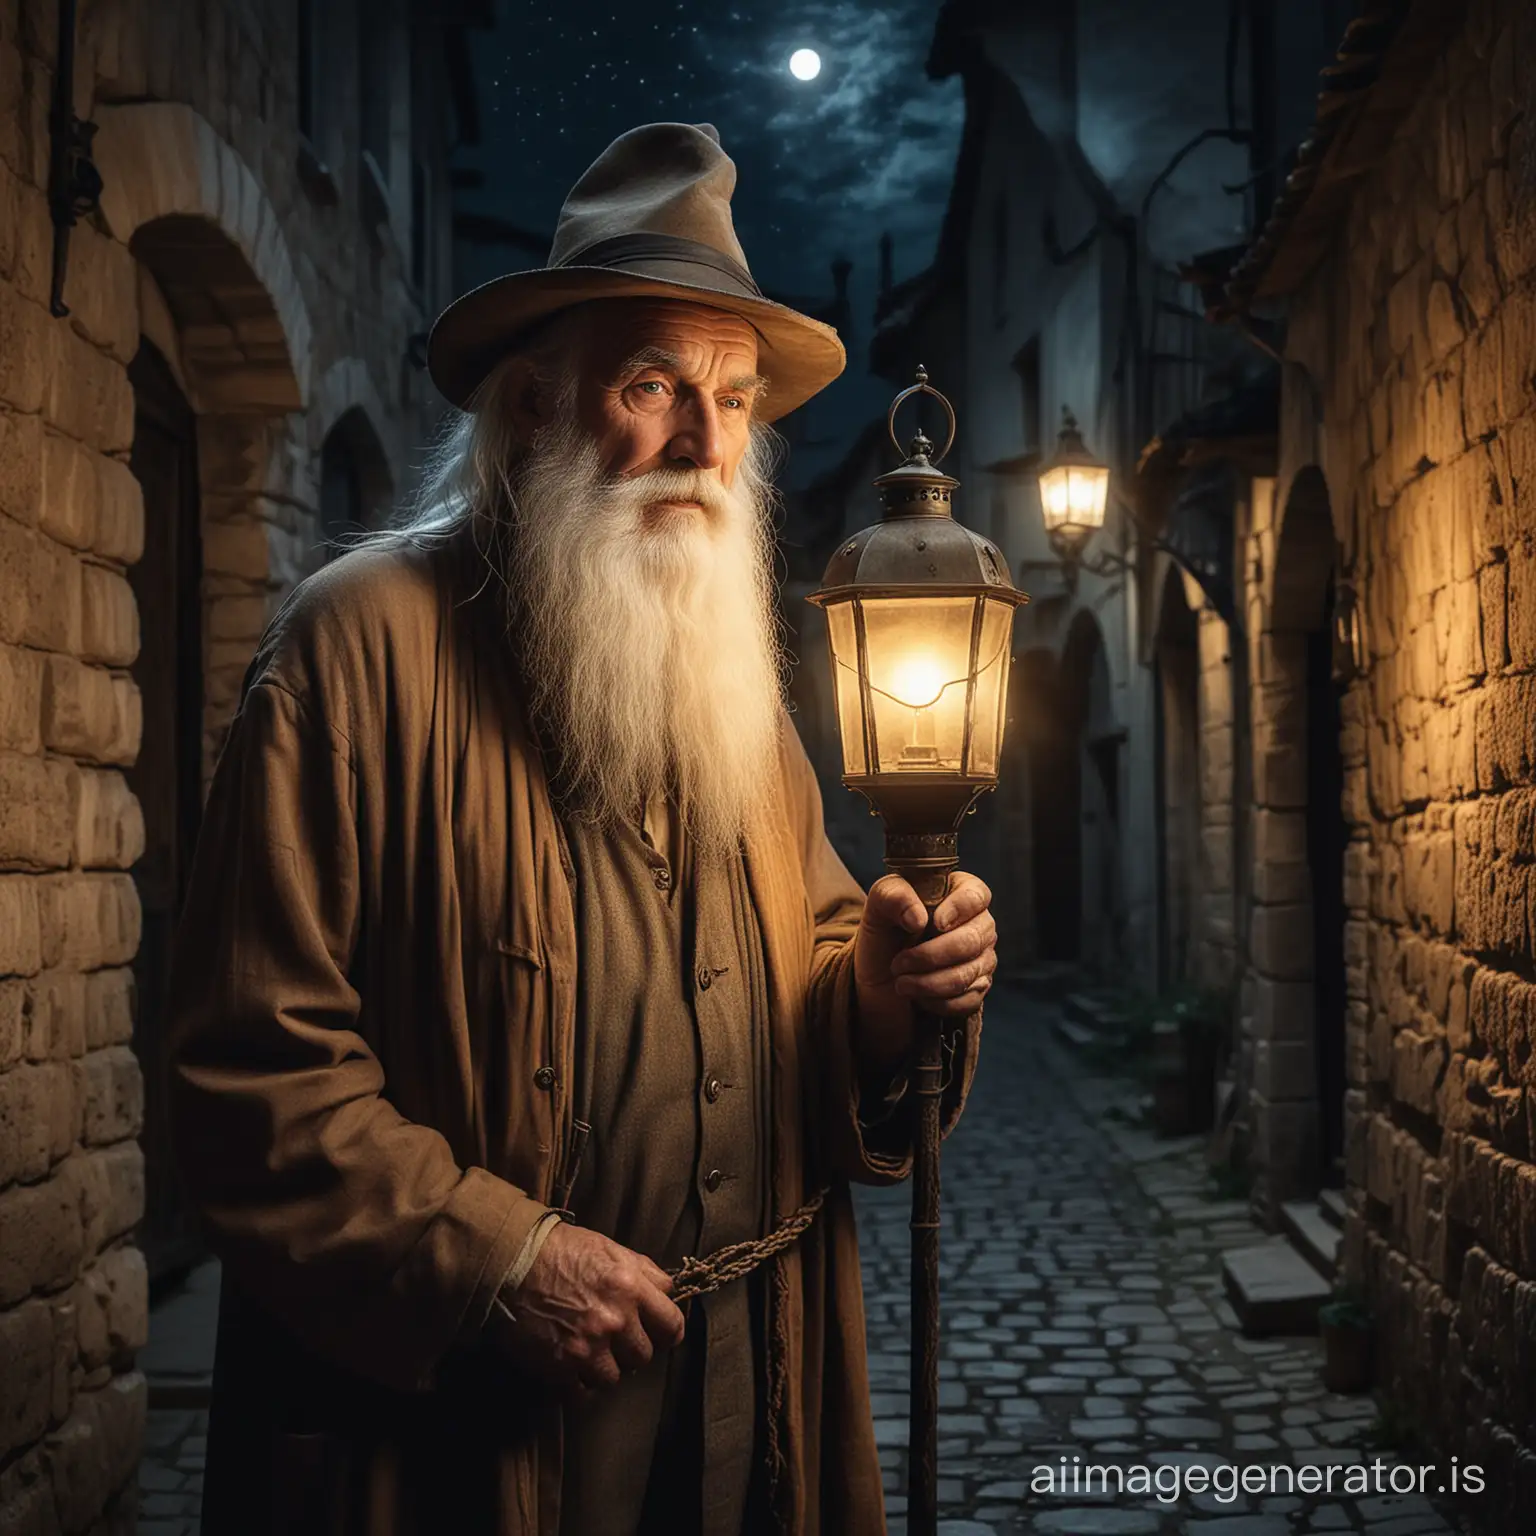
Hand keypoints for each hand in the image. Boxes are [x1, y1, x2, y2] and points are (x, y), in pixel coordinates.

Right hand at [491, 1220, 684, 1396]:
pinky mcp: (560, 1367)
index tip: (658, 1334)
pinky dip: (578, 1385)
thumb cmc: (560, 1250)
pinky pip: (583, 1394)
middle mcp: (615, 1320)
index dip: (667, 1332)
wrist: (510, 1262)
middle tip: (615, 1338)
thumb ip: (643, 1271)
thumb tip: (667, 1290)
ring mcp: (588, 1347)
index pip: (672, 1326)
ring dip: (603, 1368)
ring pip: (614, 1378)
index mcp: (631, 1288)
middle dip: (631, 1349)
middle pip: (643, 1357)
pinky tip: (570, 1366)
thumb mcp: (609, 1248)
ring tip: (589, 1351)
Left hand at [853, 872, 996, 1069]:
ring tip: (900, 983)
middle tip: (898, 963)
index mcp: (958, 893)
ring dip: (927, 983)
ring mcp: (982, 957)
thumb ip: (892, 897)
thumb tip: (918, 918)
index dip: (958, 909)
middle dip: (929, 956)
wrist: (879, 977)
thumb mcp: (877, 908)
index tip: (934, 923)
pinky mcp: (978, 988)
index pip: (976, 895)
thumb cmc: (884, 934)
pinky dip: (937, 1002)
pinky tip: (918, 997)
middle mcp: (978, 924)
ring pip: (967, 974)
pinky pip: (968, 1000)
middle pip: (972, 941)